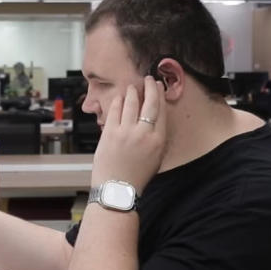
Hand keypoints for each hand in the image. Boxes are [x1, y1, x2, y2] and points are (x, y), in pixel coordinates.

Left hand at [91, 76, 166, 191]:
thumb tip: (154, 118)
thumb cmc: (136, 177)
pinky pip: (115, 111)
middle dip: (149, 87)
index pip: (161, 111)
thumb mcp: (156, 158)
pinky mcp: (109, 133)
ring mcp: (125, 132)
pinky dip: (118, 102)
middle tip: (148, 79)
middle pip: (149, 103)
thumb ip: (156, 137)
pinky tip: (120, 97)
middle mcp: (143, 134)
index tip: (158, 87)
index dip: (160, 96)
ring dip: (132, 92)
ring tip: (132, 87)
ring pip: (131, 103)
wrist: (117, 190)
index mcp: (158, 141)